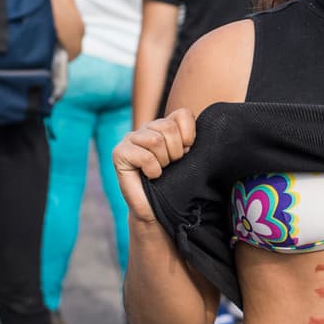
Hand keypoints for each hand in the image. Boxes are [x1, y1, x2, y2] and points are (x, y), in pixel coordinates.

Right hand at [113, 108, 196, 223]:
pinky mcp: (119, 153)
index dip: (189, 135)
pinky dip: (153, 170)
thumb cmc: (174, 183)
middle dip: (176, 151)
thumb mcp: (189, 158)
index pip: (182, 114)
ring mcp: (130, 139)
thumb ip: (192, 139)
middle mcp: (146, 128)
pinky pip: (145, 156)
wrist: (157, 210)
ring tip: (161, 170)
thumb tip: (204, 129)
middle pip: (169, 127)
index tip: (186, 152)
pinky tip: (150, 176)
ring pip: (156, 140)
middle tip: (171, 165)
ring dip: (164, 161)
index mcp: (163, 125)